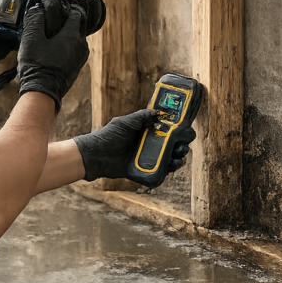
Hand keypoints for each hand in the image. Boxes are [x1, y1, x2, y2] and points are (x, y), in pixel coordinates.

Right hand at [16, 2, 89, 111]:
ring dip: (65, 37)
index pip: (76, 14)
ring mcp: (80, 59)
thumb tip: (37, 8)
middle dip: (65, 23)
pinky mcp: (76, 69)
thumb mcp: (31, 39)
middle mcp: (81, 46)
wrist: (42, 93)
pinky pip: (73, 53)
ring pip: (75, 41)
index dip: (66, 9)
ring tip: (49, 37)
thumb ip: (34, 20)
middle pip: (77, 27)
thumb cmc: (37, 65)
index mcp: (73, 35)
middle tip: (51, 22)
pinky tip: (51, 51)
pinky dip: (65, 49)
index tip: (57, 8)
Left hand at [73, 109, 195, 180]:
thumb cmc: (108, 136)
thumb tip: (158, 112)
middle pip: (172, 145)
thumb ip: (141, 117)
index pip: (167, 130)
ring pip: (169, 158)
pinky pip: (160, 170)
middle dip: (181, 144)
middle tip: (183, 145)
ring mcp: (147, 158)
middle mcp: (149, 144)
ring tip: (179, 156)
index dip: (178, 130)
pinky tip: (173, 165)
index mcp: (146, 131)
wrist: (96, 156)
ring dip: (178, 157)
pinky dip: (169, 168)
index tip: (185, 129)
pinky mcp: (144, 170)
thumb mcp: (124, 123)